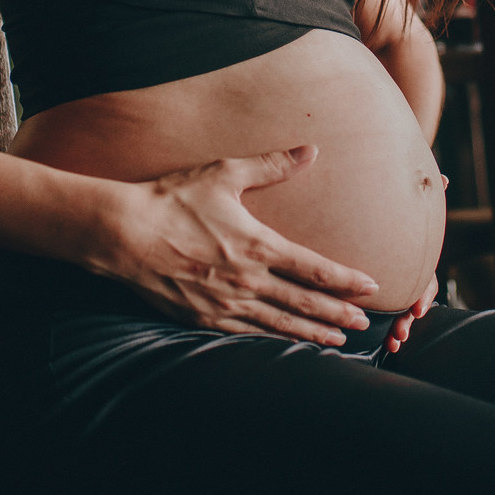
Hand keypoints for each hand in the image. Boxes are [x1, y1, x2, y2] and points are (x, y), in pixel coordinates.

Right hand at [106, 144, 379, 345]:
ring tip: (337, 342)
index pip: (314, 269)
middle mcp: (247, 281)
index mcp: (257, 246)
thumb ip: (271, 165)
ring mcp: (226, 305)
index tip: (370, 286)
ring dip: (312, 333)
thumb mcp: (224, 174)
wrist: (124, 234)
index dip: (345, 280)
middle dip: (337, 314)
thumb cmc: (174, 200)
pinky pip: (248, 334)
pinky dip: (274, 340)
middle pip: (304, 303)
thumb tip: (310, 150)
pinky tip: (287, 344)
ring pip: (280, 324)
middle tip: (363, 324)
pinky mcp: (204, 319)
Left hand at [383, 174, 446, 353]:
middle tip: (403, 329)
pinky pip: (385, 316)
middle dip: (409, 316)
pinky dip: (388, 331)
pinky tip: (386, 346)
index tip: (417, 308)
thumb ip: (425, 193)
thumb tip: (445, 178)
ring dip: (400, 327)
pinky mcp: (375, 292)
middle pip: (413, 299)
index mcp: (413, 255)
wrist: (368, 211)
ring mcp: (393, 283)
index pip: (425, 278)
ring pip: (401, 311)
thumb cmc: (389, 206)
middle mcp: (405, 271)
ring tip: (395, 342)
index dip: (423, 294)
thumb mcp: (405, 204)